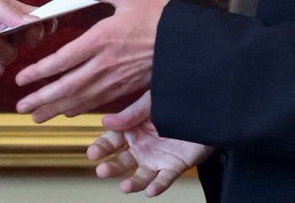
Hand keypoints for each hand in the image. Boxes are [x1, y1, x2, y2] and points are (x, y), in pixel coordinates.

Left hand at [0, 0, 40, 78]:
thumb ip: (6, 9)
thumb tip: (33, 19)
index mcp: (9, 14)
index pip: (35, 19)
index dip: (46, 23)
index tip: (48, 24)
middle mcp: (5, 33)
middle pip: (30, 41)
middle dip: (29, 38)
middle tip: (23, 33)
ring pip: (12, 58)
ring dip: (1, 49)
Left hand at [14, 0, 166, 121]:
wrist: (193, 42)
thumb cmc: (160, 15)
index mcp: (101, 40)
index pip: (62, 60)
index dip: (39, 72)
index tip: (21, 79)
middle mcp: (107, 66)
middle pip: (68, 87)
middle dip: (42, 99)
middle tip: (21, 108)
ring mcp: (121, 81)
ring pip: (84, 100)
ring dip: (59, 109)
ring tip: (39, 116)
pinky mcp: (136, 90)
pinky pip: (108, 107)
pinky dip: (90, 114)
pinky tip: (76, 117)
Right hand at [88, 91, 212, 196]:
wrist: (202, 109)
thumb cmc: (173, 102)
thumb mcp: (150, 102)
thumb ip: (130, 114)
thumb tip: (105, 122)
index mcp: (131, 130)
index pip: (111, 141)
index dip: (101, 147)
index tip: (92, 153)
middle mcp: (141, 147)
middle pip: (122, 161)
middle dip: (111, 168)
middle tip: (102, 171)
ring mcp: (157, 158)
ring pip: (142, 175)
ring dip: (133, 183)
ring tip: (125, 187)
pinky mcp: (175, 166)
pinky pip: (165, 179)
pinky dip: (158, 186)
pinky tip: (151, 191)